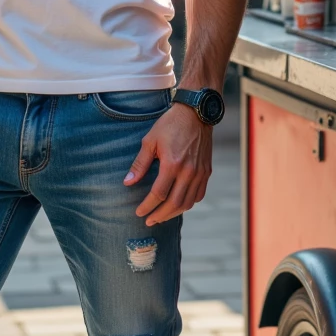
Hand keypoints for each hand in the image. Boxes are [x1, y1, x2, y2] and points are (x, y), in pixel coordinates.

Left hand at [124, 104, 212, 226]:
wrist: (196, 113)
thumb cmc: (170, 125)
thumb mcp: (150, 141)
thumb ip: (140, 164)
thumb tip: (128, 182)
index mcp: (172, 164)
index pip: (158, 194)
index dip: (147, 206)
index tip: (139, 212)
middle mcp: (189, 171)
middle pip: (174, 203)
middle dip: (159, 216)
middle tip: (148, 221)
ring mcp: (200, 173)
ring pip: (188, 203)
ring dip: (173, 213)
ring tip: (161, 217)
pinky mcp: (207, 171)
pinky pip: (199, 195)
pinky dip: (188, 204)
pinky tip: (178, 205)